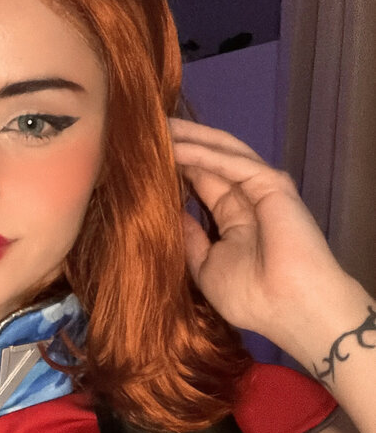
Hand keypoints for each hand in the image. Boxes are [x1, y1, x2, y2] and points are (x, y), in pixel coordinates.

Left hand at [169, 117, 350, 347]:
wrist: (290, 307)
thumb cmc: (251, 297)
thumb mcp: (207, 267)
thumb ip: (191, 240)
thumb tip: (170, 217)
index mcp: (236, 219)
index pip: (202, 183)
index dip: (175, 168)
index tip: (143, 158)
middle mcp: (248, 198)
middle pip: (209, 161)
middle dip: (180, 143)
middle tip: (147, 128)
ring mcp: (261, 188)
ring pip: (221, 153)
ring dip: (189, 139)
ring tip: (157, 125)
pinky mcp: (271, 184)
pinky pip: (231, 162)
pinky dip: (202, 153)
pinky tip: (176, 145)